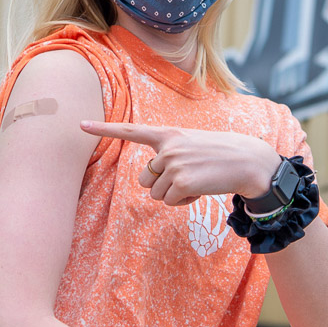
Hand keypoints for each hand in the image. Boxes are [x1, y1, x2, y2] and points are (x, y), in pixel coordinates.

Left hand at [80, 120, 280, 204]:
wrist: (248, 161)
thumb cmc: (220, 155)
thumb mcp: (191, 145)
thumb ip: (168, 155)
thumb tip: (151, 183)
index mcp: (168, 134)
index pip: (131, 131)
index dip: (103, 129)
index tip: (79, 124)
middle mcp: (167, 147)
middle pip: (144, 179)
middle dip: (162, 184)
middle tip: (188, 176)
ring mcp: (173, 164)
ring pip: (156, 193)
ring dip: (175, 194)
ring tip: (197, 180)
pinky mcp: (182, 183)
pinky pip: (170, 202)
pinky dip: (184, 202)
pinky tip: (201, 189)